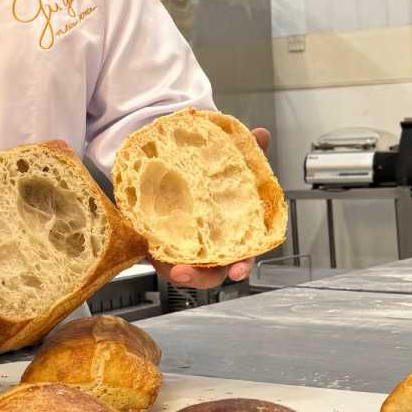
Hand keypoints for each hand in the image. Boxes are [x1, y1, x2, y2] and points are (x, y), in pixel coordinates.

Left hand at [154, 126, 272, 291]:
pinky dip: (160, 259)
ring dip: (179, 274)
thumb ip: (245, 151)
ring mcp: (187, 247)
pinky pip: (163, 259)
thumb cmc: (210, 174)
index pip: (243, 254)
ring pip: (186, 271)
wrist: (178, 169)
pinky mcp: (164, 244)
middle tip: (186, 272)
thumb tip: (260, 134)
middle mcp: (211, 245)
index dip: (243, 265)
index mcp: (232, 232)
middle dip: (201, 277)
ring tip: (170, 269)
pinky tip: (150, 249)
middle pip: (212, 272)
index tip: (239, 271)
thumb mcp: (228, 160)